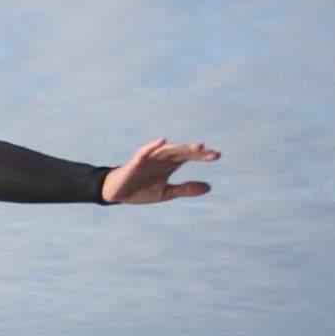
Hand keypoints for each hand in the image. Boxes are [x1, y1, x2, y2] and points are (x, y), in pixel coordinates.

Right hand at [101, 139, 218, 204]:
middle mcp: (162, 157)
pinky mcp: (137, 161)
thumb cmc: (140, 191)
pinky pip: (145, 151)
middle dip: (196, 152)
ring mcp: (150, 158)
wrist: (117, 194)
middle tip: (211, 153)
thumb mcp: (165, 193)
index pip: (190, 156)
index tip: (217, 156)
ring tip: (197, 146)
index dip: (203, 156)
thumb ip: (185, 189)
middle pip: (182, 151)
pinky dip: (153, 145)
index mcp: (171, 163)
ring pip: (169, 149)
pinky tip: (163, 141)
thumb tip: (209, 187)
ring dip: (182, 147)